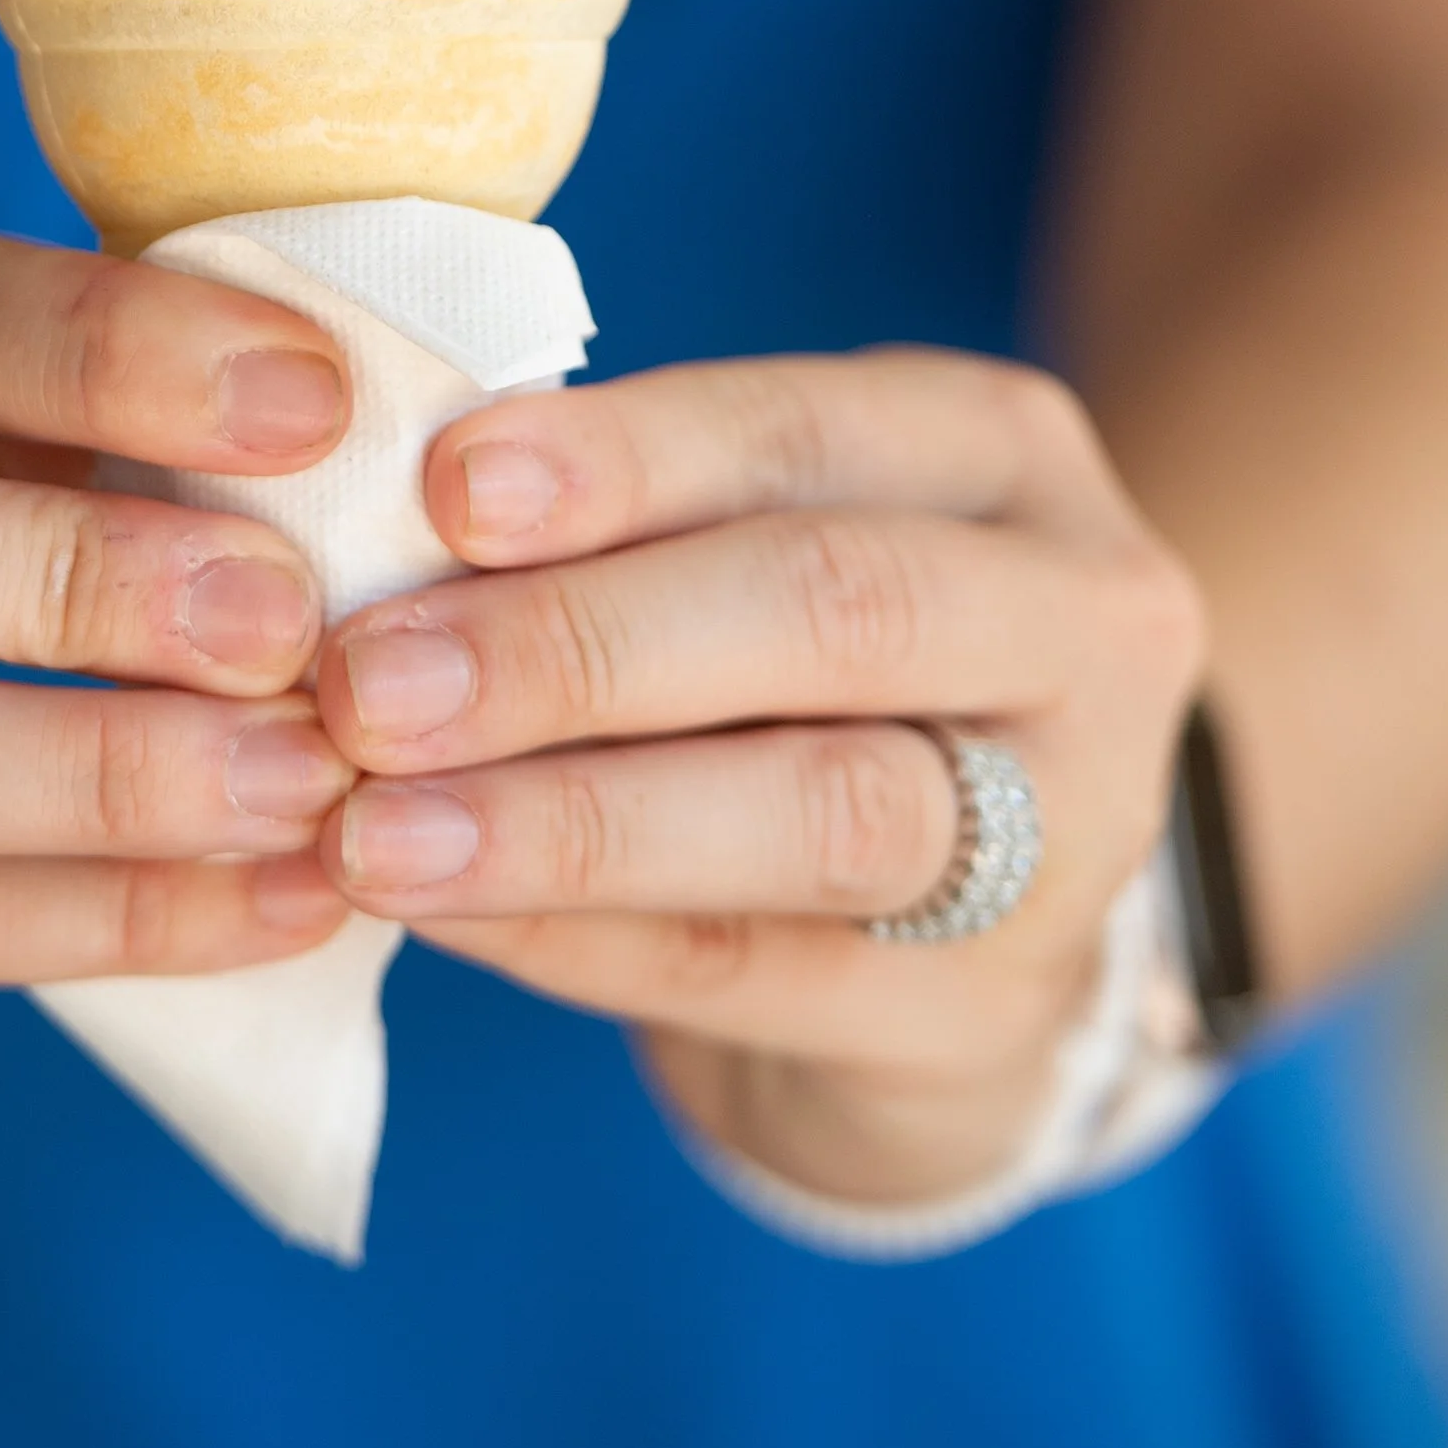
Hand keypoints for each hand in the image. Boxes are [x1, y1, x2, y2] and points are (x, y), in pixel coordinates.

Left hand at [307, 351, 1204, 1205]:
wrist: (976, 923)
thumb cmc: (804, 670)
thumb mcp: (753, 540)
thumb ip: (620, 522)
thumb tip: (375, 530)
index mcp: (996, 454)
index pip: (801, 431)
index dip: (621, 458)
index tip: (441, 490)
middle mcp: (1079, 624)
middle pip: (836, 610)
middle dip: (579, 643)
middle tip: (368, 684)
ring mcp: (1063, 837)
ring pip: (820, 812)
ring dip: (568, 819)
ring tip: (377, 831)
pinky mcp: (987, 1016)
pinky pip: (758, 972)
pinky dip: (575, 938)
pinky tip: (440, 914)